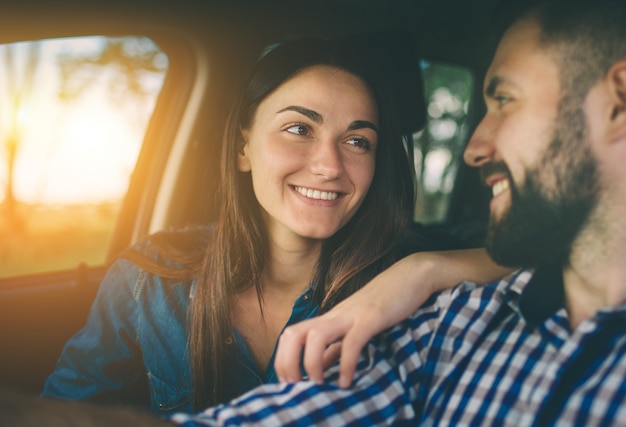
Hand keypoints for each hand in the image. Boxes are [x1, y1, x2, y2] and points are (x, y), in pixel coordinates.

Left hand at [274, 249, 510, 387]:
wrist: (411, 275)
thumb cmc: (385, 302)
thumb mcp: (357, 325)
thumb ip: (339, 345)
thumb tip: (324, 367)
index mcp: (329, 318)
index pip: (291, 336)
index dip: (283, 361)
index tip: (290, 384)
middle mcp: (334, 316)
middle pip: (293, 335)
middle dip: (287, 364)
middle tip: (297, 388)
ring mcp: (351, 315)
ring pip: (315, 337)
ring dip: (312, 365)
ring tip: (320, 386)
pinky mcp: (371, 317)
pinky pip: (352, 342)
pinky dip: (346, 364)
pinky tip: (346, 382)